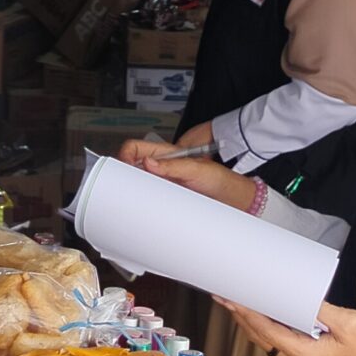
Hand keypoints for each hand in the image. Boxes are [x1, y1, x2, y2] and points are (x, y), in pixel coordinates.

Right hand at [118, 142, 258, 211]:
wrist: (231, 198)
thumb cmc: (218, 179)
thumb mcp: (196, 169)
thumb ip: (173, 165)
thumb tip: (148, 162)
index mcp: (166, 154)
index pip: (135, 148)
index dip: (125, 155)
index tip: (124, 168)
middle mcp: (161, 167)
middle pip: (131, 165)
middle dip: (124, 174)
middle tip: (126, 185)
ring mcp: (162, 182)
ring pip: (137, 183)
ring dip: (133, 189)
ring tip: (135, 196)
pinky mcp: (165, 197)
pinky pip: (147, 198)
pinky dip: (142, 202)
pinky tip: (144, 207)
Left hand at [220, 300, 355, 355]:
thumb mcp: (347, 322)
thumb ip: (320, 310)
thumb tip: (299, 297)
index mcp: (304, 353)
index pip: (268, 332)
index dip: (248, 315)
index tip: (233, 300)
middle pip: (260, 336)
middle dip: (241, 315)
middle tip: (224, 294)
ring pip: (265, 338)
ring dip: (248, 320)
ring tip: (233, 300)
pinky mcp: (302, 352)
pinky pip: (275, 338)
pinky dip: (262, 324)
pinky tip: (256, 311)